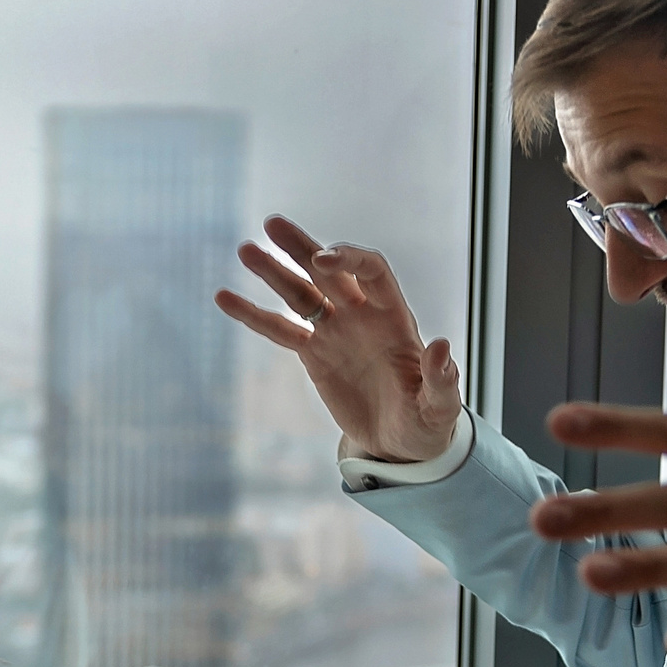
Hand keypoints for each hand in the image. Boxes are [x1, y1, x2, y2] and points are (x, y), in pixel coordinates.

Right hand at [216, 214, 460, 462]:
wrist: (400, 442)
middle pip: (329, 270)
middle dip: (303, 247)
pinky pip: (279, 330)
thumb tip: (442, 345)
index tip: (321, 260)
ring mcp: (335, 331)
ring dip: (273, 271)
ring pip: (300, 293)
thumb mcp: (439, 407)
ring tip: (244, 250)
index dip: (348, 260)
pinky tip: (224, 298)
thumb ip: (440, 378)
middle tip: (272, 224)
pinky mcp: (313, 353)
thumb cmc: (426, 422)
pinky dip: (253, 315)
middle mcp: (362, 315)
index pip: (371, 271)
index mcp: (395, 317)